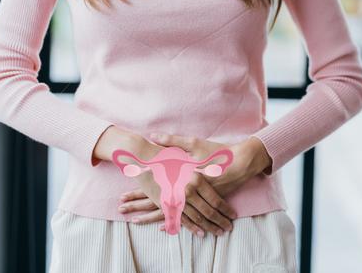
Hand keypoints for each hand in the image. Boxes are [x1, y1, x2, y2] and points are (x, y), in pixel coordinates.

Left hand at [119, 133, 272, 236]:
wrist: (240, 163)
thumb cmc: (217, 153)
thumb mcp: (194, 144)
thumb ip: (172, 141)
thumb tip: (153, 135)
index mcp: (178, 178)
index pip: (152, 188)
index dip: (136, 194)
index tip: (121, 198)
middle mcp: (184, 192)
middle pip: (156, 203)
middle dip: (137, 207)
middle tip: (121, 210)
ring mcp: (193, 200)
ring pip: (168, 213)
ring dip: (150, 217)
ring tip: (134, 220)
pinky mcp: (202, 204)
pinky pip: (185, 217)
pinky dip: (173, 222)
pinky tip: (163, 227)